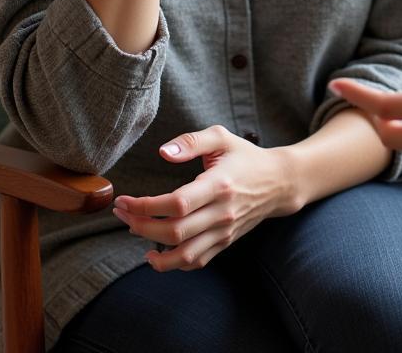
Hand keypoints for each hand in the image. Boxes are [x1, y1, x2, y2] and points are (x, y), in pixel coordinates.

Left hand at [112, 125, 299, 271]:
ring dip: (154, 251)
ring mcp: (224, 231)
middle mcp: (222, 212)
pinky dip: (173, 263)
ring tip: (136, 234)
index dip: (145, 206)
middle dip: (140, 225)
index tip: (126, 199)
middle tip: (122, 213)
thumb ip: (191, 141)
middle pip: (174, 232)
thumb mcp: (222, 138)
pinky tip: (156, 252)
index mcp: (219, 184)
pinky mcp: (225, 242)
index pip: (177, 204)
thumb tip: (163, 152)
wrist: (279, 182)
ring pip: (184, 255)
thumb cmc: (246, 157)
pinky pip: (196, 261)